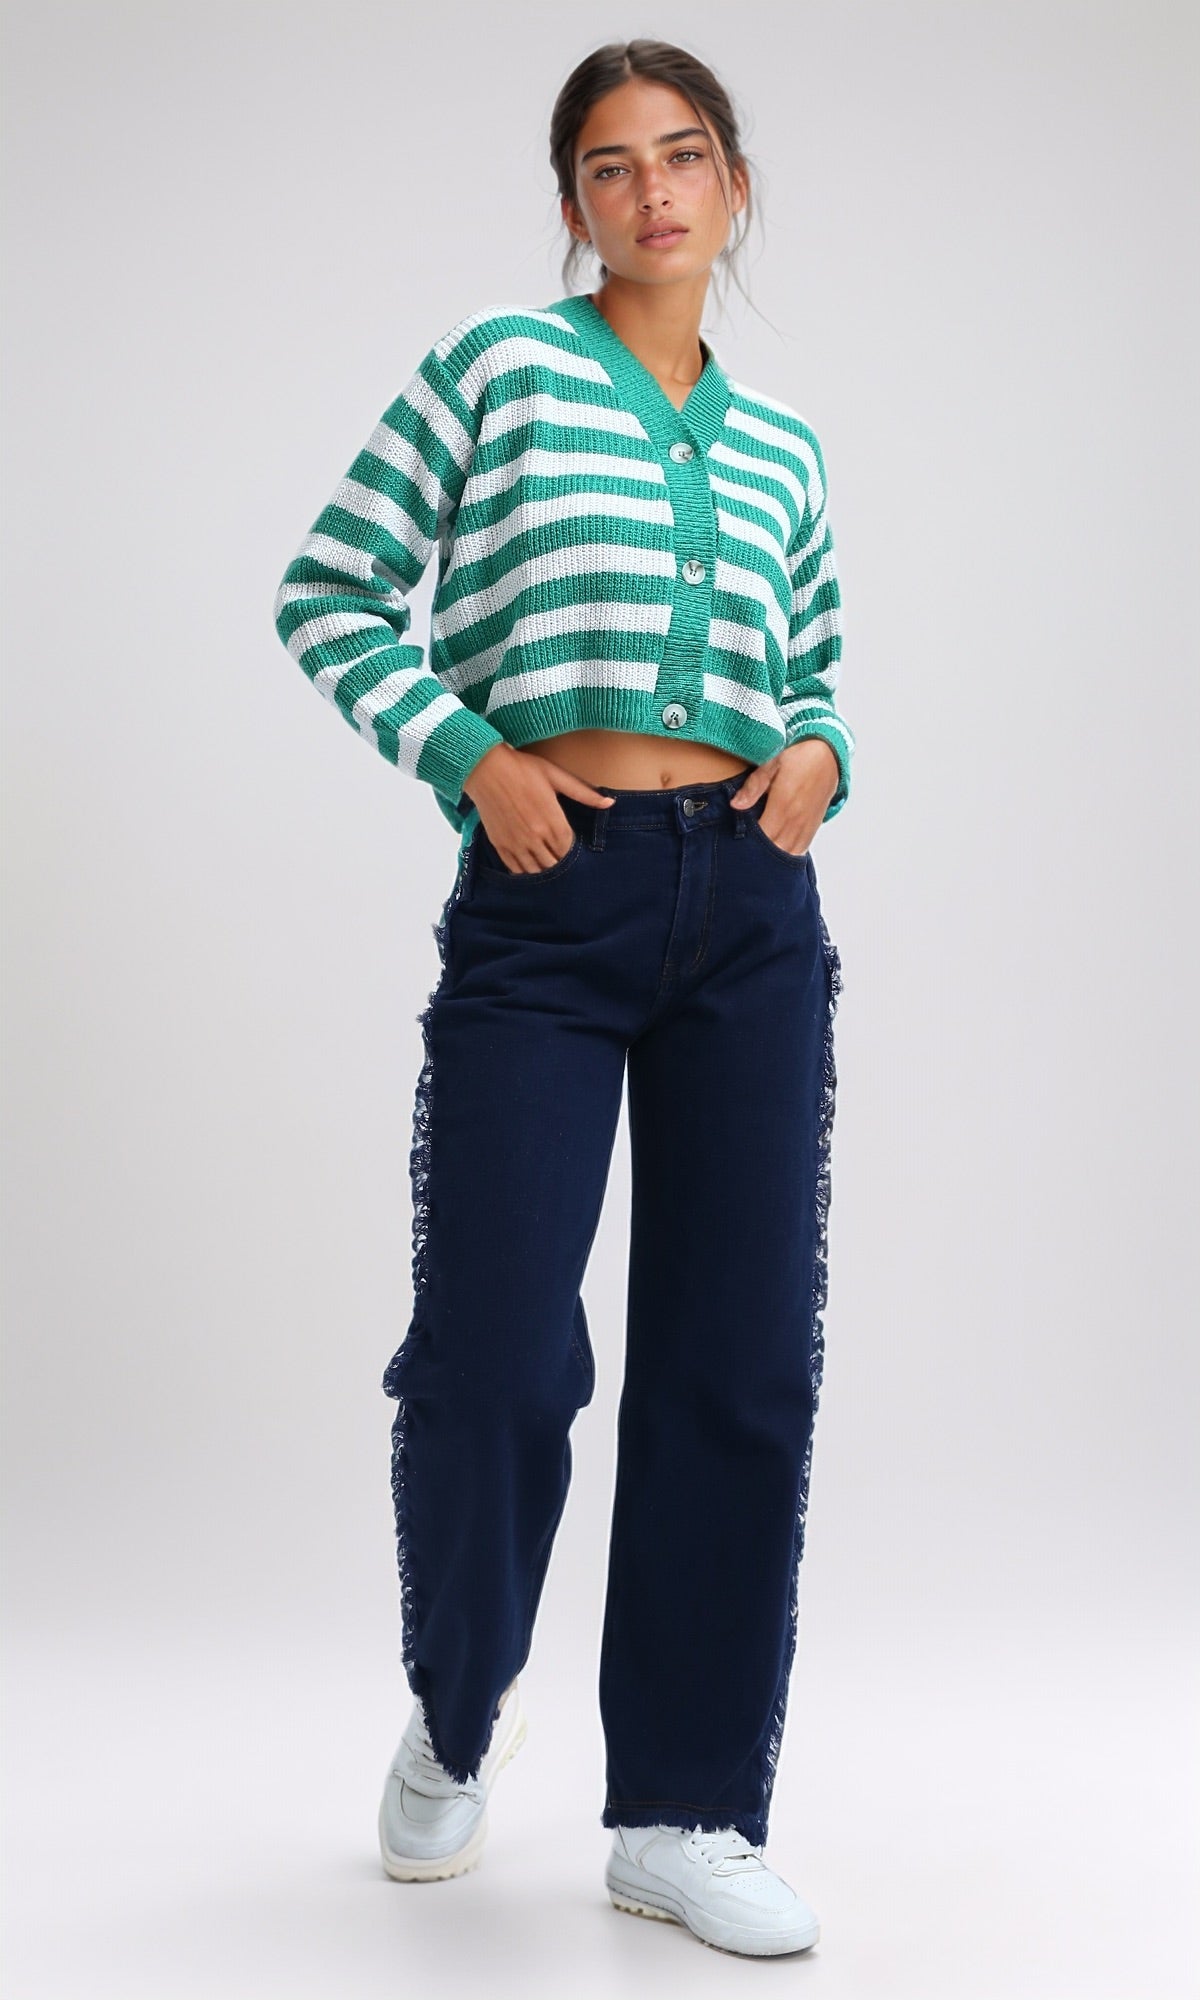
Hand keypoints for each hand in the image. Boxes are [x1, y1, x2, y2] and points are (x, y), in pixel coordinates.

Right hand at [462, 744, 614, 872]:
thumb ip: (584, 793)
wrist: (485, 768)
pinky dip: (525, 871)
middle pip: (554, 863)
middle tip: (560, 857)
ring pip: (536, 870)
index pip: (569, 850)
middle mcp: (536, 837)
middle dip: (559, 862)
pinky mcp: (500, 845)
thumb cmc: (523, 768)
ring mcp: (517, 843)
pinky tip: (529, 866)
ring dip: (543, 869)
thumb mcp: (556, 776)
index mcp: (553, 821)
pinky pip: (516, 868)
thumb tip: (610, 803)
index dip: (571, 851)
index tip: (571, 846)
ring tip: (546, 863)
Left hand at [729, 740, 838, 854]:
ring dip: (772, 858)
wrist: (828, 758)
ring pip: (786, 855)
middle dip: (757, 855)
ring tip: (757, 858)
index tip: (735, 844)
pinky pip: (799, 851)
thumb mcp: (771, 766)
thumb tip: (735, 805)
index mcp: (782, 806)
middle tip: (743, 853)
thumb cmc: (798, 760)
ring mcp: (805, 827)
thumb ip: (753, 787)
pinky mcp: (812, 829)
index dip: (747, 844)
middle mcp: (795, 821)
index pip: (761, 836)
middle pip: (773, 850)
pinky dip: (786, 856)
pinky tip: (775, 855)